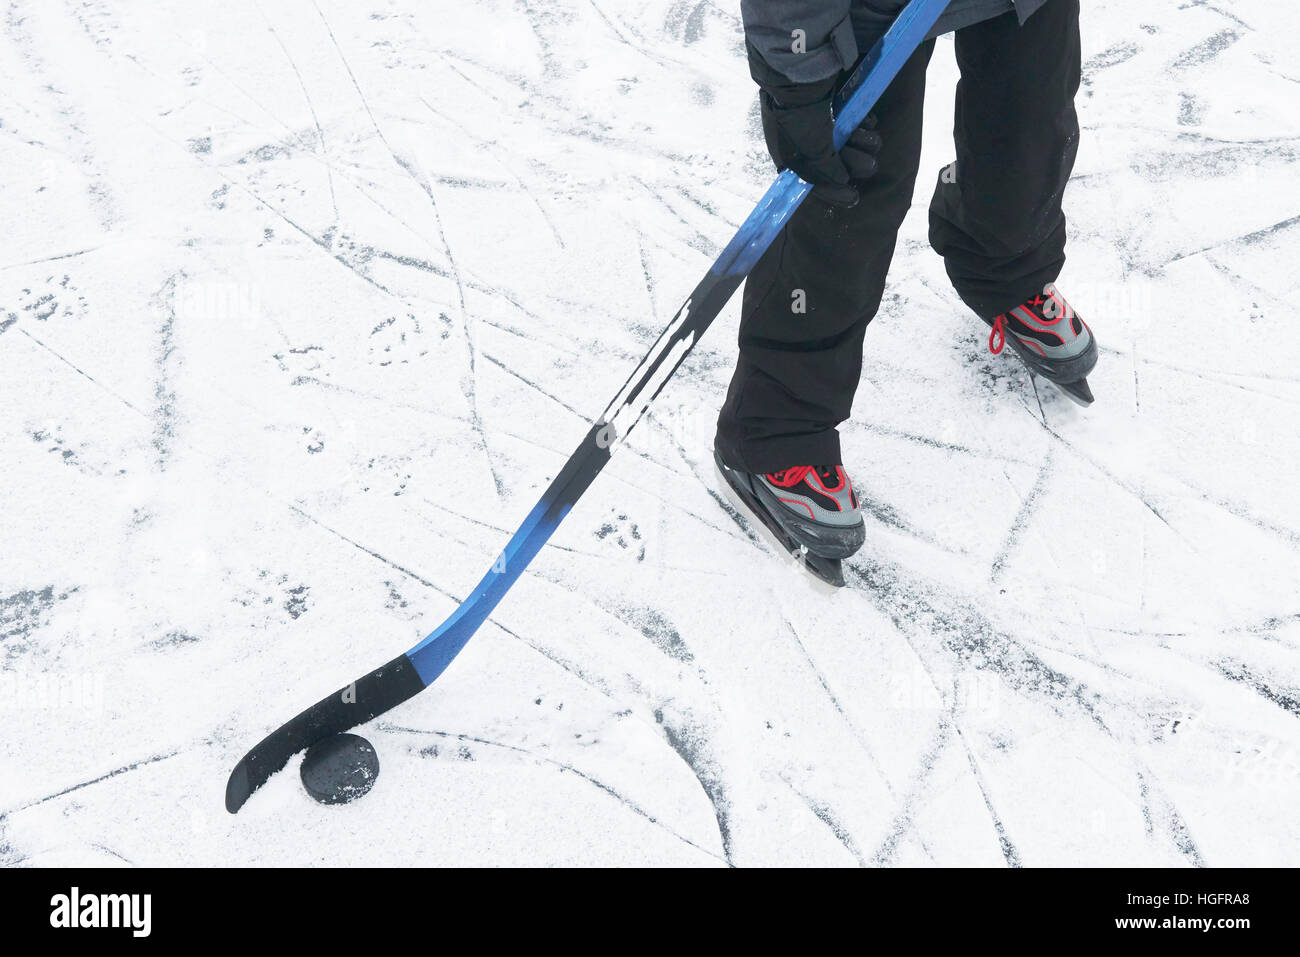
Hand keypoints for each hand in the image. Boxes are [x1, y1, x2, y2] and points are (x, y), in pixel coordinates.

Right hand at [758, 75, 882, 206]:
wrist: (798, 70)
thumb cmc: (797, 117)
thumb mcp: (809, 152)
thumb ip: (825, 171)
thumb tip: (841, 179)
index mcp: (789, 155)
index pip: (812, 182)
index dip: (833, 192)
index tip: (854, 198)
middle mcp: (803, 139)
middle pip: (834, 161)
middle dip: (854, 164)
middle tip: (870, 164)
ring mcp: (819, 120)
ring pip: (847, 142)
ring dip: (863, 145)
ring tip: (873, 139)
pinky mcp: (833, 102)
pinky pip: (851, 122)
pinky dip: (862, 126)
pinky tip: (870, 124)